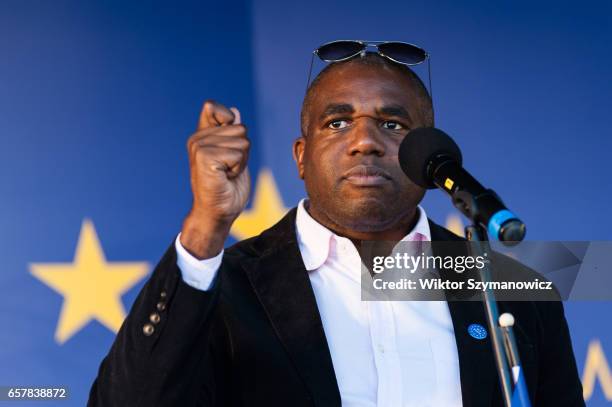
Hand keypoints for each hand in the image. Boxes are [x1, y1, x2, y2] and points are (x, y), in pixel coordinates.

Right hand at [180, 100, 250, 258]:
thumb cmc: (226, 187)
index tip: (227, 148)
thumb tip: (234, 111)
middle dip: (243, 151)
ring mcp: (199, 147)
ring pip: (242, 142)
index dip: (229, 121)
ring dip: (241, 161)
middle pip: (240, 128)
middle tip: (228, 169)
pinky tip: (225, 178)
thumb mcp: (234, 156)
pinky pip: (238, 155)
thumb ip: (231, 133)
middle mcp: (197, 138)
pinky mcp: (204, 157)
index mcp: (202, 135)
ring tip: (227, 174)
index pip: (213, 107)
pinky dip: (238, 169)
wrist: (217, 213)